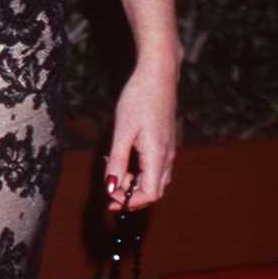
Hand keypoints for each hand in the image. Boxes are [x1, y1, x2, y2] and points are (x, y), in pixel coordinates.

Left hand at [103, 61, 177, 211]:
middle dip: (131, 196)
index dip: (130, 202)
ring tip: (113, 170)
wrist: (158, 75)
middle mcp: (167, 156)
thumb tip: (111, 188)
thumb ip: (117, 162)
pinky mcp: (165, 143)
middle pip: (154, 190)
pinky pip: (155, 167)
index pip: (150, 194)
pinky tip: (122, 158)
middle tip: (109, 188)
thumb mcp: (122, 132)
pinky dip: (139, 172)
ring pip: (154, 180)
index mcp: (157, 155)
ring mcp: (168, 150)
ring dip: (134, 183)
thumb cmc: (139, 99)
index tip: (110, 200)